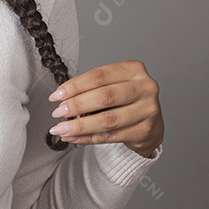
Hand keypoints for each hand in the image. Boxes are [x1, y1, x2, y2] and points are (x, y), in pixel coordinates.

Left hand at [46, 60, 163, 158]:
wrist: (151, 122)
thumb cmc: (126, 99)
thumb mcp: (113, 84)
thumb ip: (92, 88)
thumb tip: (62, 98)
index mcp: (134, 70)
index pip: (99, 76)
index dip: (75, 86)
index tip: (56, 95)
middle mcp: (145, 88)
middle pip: (104, 97)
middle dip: (76, 105)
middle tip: (57, 112)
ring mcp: (148, 110)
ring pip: (108, 120)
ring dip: (80, 126)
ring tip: (61, 129)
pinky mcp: (145, 131)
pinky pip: (111, 136)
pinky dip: (88, 138)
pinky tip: (73, 137)